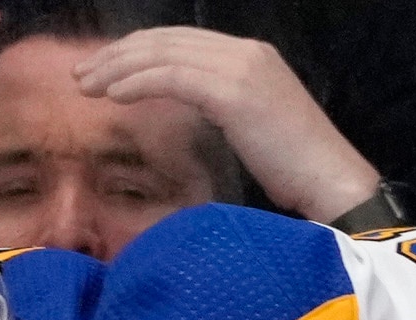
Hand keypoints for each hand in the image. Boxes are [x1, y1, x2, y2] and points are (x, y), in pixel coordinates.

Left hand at [72, 27, 381, 224]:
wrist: (333, 182)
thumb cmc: (297, 171)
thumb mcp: (255, 127)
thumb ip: (223, 107)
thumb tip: (187, 111)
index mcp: (251, 56)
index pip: (183, 41)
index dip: (139, 51)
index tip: (105, 70)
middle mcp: (246, 52)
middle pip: (168, 40)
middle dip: (120, 54)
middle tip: (82, 74)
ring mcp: (242, 68)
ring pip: (165, 54)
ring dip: (119, 68)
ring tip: (88, 86)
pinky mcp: (235, 93)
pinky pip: (174, 78)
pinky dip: (139, 83)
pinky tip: (114, 95)